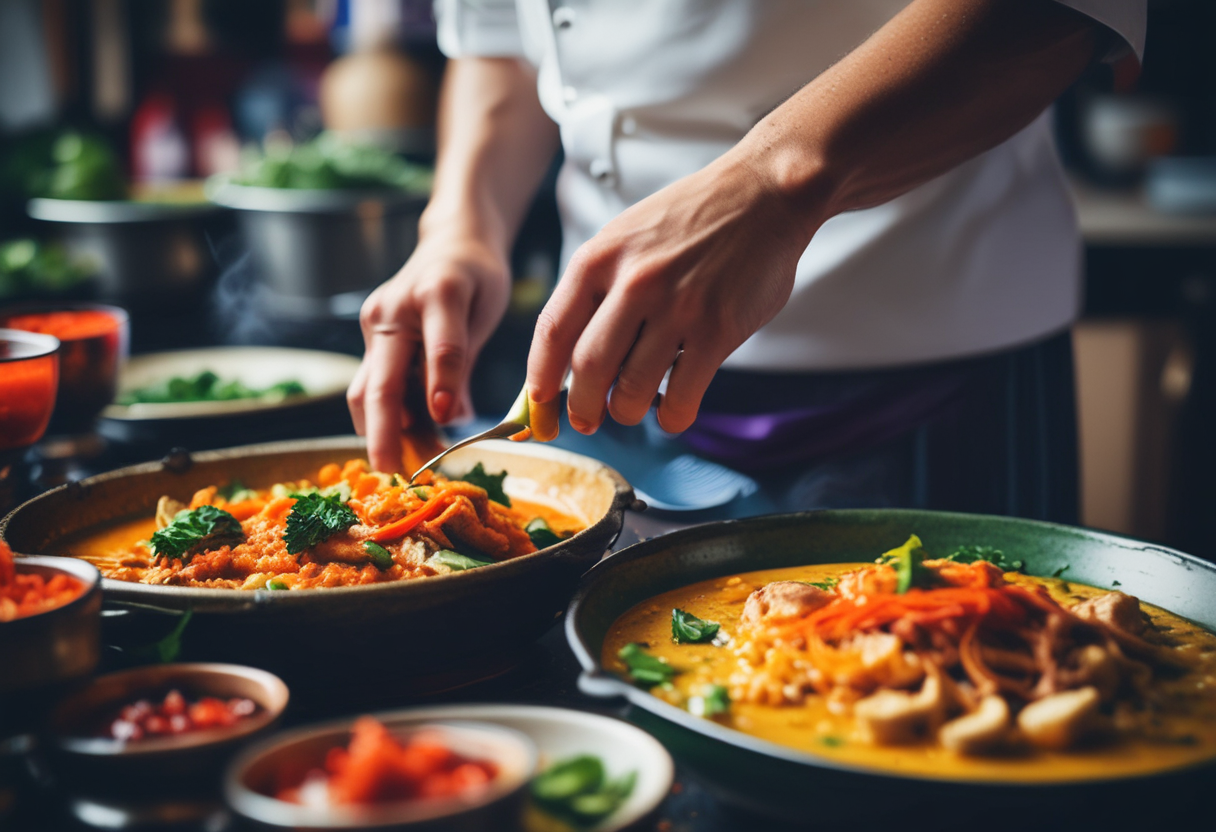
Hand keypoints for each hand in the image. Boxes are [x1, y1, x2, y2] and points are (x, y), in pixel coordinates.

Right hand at [348, 233, 509, 471]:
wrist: (452, 243)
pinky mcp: (370, 336)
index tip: (446, 420)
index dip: (443, 384)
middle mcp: (394, 309)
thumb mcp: (484, 312)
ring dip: (384, 430)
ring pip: (368, 389)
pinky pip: (373, 384)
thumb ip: (463, 364)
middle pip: (381, 380)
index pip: (440, 346)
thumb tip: (449, 417)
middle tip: (391, 468)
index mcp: (437, 292)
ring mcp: (375, 323)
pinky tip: (410, 440)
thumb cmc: (477, 278)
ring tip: (412, 462)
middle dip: (384, 430)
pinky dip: (389, 416)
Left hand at [526, 153, 817, 434]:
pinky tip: (673, 411)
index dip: (539, 380)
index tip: (539, 406)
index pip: (551, 332)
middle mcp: (633, 282)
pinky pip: (682, 396)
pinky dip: (672, 417)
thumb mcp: (625, 236)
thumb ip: (596, 288)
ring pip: (632, 390)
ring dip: (627, 412)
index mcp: (599, 258)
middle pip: (587, 369)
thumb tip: (568, 358)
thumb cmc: (691, 221)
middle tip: (587, 419)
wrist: (763, 193)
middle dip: (581, 408)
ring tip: (633, 407)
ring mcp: (677, 306)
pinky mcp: (717, 329)